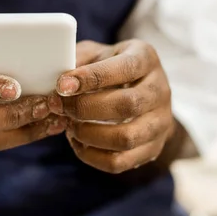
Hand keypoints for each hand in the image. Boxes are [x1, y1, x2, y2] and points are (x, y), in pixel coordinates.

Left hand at [56, 40, 175, 173]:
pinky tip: (77, 142)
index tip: (61, 85)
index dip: (92, 78)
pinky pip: (120, 162)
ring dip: (88, 134)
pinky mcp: (152, 148)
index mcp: (146, 58)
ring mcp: (160, 122)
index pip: (124, 68)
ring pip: (126, 138)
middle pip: (127, 105)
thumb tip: (56, 75)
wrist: (139, 90)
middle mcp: (160, 90)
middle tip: (59, 106)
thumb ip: (78, 59)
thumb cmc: (109, 67)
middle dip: (85, 108)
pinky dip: (92, 156)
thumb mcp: (96, 53)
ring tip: (68, 125)